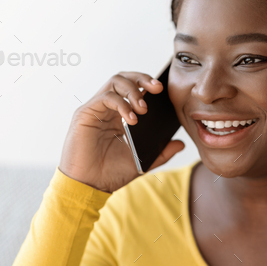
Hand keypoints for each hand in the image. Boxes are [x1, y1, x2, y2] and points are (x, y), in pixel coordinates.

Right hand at [58, 71, 184, 191]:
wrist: (89, 186)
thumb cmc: (110, 173)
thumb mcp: (143, 161)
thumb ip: (162, 152)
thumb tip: (181, 143)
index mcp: (119, 116)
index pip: (134, 89)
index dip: (147, 84)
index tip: (163, 90)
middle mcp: (107, 109)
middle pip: (124, 78)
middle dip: (142, 78)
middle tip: (157, 88)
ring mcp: (96, 109)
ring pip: (115, 82)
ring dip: (133, 90)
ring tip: (144, 109)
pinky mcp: (85, 113)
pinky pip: (105, 97)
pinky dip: (121, 103)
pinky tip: (131, 119)